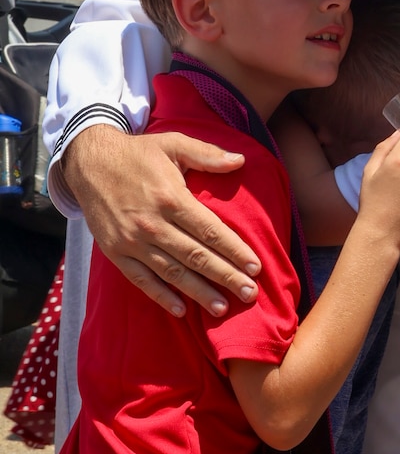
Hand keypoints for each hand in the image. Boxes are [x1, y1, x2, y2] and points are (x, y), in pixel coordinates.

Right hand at [61, 125, 261, 315]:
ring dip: (199, 292)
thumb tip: (240, 160)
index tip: (256, 267)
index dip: (235, 250)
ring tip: (222, 308)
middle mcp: (153, 223)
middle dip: (226, 276)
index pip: (210, 231)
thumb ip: (207, 154)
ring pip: (172, 272)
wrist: (89, 162)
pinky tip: (181, 310)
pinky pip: (141, 279)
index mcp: (171, 198)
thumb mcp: (173, 143)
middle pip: (196, 256)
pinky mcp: (115, 252)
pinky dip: (161, 296)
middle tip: (250, 293)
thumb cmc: (138, 153)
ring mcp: (132, 241)